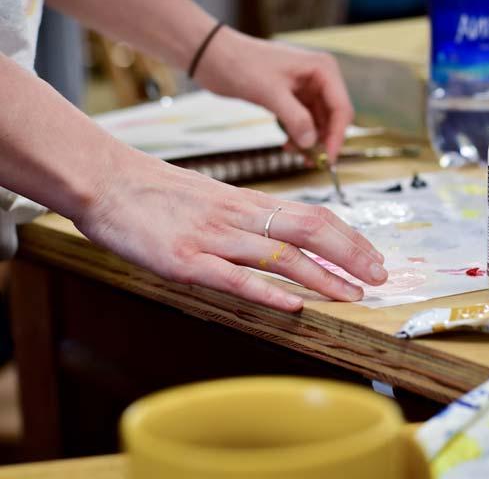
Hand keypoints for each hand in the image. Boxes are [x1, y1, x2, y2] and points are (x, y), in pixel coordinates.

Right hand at [75, 149, 386, 311]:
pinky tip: (292, 305)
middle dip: (350, 255)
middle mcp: (237, 217)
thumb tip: (277, 235)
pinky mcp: (184, 261)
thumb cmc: (158, 192)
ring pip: (280, 255)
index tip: (371, 255)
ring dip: (322, 277)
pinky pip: (232, 277)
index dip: (348, 237)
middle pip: (309, 231)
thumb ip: (244, 216)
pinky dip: (266, 291)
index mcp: (245, 202)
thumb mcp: (211, 197)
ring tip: (353, 294)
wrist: (109, 183)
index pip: (311, 216)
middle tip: (379, 276)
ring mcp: (212, 238)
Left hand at [194, 27, 352, 162]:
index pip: (341, 108)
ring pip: (318, 123)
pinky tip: (287, 145)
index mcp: (322, 69)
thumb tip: (311, 143)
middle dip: (323, 141)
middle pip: (332, 118)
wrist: (215, 57)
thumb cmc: (242, 65)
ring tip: (295, 154)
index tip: (328, 159)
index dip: (337, 136)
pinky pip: (303, 122)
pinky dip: (298, 136)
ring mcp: (305, 88)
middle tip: (311, 162)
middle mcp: (319, 78)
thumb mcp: (270, 93)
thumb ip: (295, 118)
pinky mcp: (291, 98)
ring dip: (309, 141)